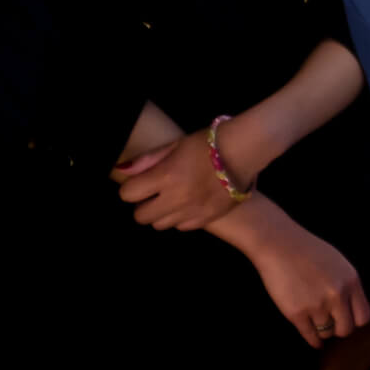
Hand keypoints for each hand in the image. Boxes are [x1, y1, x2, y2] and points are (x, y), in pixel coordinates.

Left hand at [114, 127, 242, 229]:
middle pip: (141, 216)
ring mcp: (192, 211)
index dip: (131, 188)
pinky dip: (181, 218)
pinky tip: (190, 203)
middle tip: (155, 193)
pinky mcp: (207, 219)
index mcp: (166, 175)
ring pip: (160, 225)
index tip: (140, 183)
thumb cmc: (208, 143)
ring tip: (173, 199)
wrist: (245, 151)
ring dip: (162, 213)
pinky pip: (182, 227)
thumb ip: (149, 159)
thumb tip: (123, 170)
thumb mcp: (176, 145)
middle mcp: (176, 197)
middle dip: (143, 205)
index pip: (129, 193)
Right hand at [228, 202, 369, 346]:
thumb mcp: (338, 263)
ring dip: (323, 331)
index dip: (355, 320)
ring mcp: (317, 305)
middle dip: (339, 329)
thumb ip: (347, 285)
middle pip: (346, 329)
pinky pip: (310, 336)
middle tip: (332, 325)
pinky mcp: (297, 314)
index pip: (363, 316)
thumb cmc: (308, 251)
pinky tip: (314, 341)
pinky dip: (313, 341)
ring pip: (327, 333)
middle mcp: (337, 295)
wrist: (279, 245)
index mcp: (351, 281)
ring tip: (318, 325)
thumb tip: (351, 309)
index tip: (347, 319)